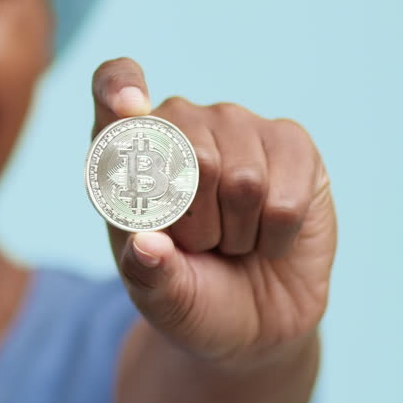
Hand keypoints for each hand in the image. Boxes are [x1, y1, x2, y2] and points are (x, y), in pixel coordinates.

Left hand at [92, 58, 335, 370]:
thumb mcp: (157, 296)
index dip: (120, 88)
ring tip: (230, 239)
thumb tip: (146, 244)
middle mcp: (179, 121)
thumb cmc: (189, 294)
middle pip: (190, 154)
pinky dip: (276, 235)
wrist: (251, 318)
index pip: (111, 84)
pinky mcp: (291, 142)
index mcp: (125, 148)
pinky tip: (268, 236)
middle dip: (195, 221)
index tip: (131, 106)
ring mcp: (236, 125)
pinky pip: (284, 196)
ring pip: (242, 180)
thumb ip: (146, 273)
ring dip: (236, 232)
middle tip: (197, 242)